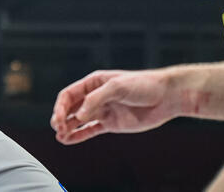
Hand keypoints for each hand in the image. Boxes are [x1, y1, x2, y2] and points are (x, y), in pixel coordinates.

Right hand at [50, 69, 177, 144]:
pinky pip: (90, 130)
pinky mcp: (111, 123)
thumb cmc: (143, 85)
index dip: (60, 106)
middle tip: (58, 128)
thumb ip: (96, 99)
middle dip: (61, 118)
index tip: (58, 119)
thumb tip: (79, 115)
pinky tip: (68, 140)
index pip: (69, 94)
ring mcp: (103, 110)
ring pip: (78, 120)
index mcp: (94, 82)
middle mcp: (96, 96)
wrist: (165, 97)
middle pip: (71, 108)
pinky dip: (79, 135)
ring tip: (60, 137)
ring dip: (67, 128)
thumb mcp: (118, 87)